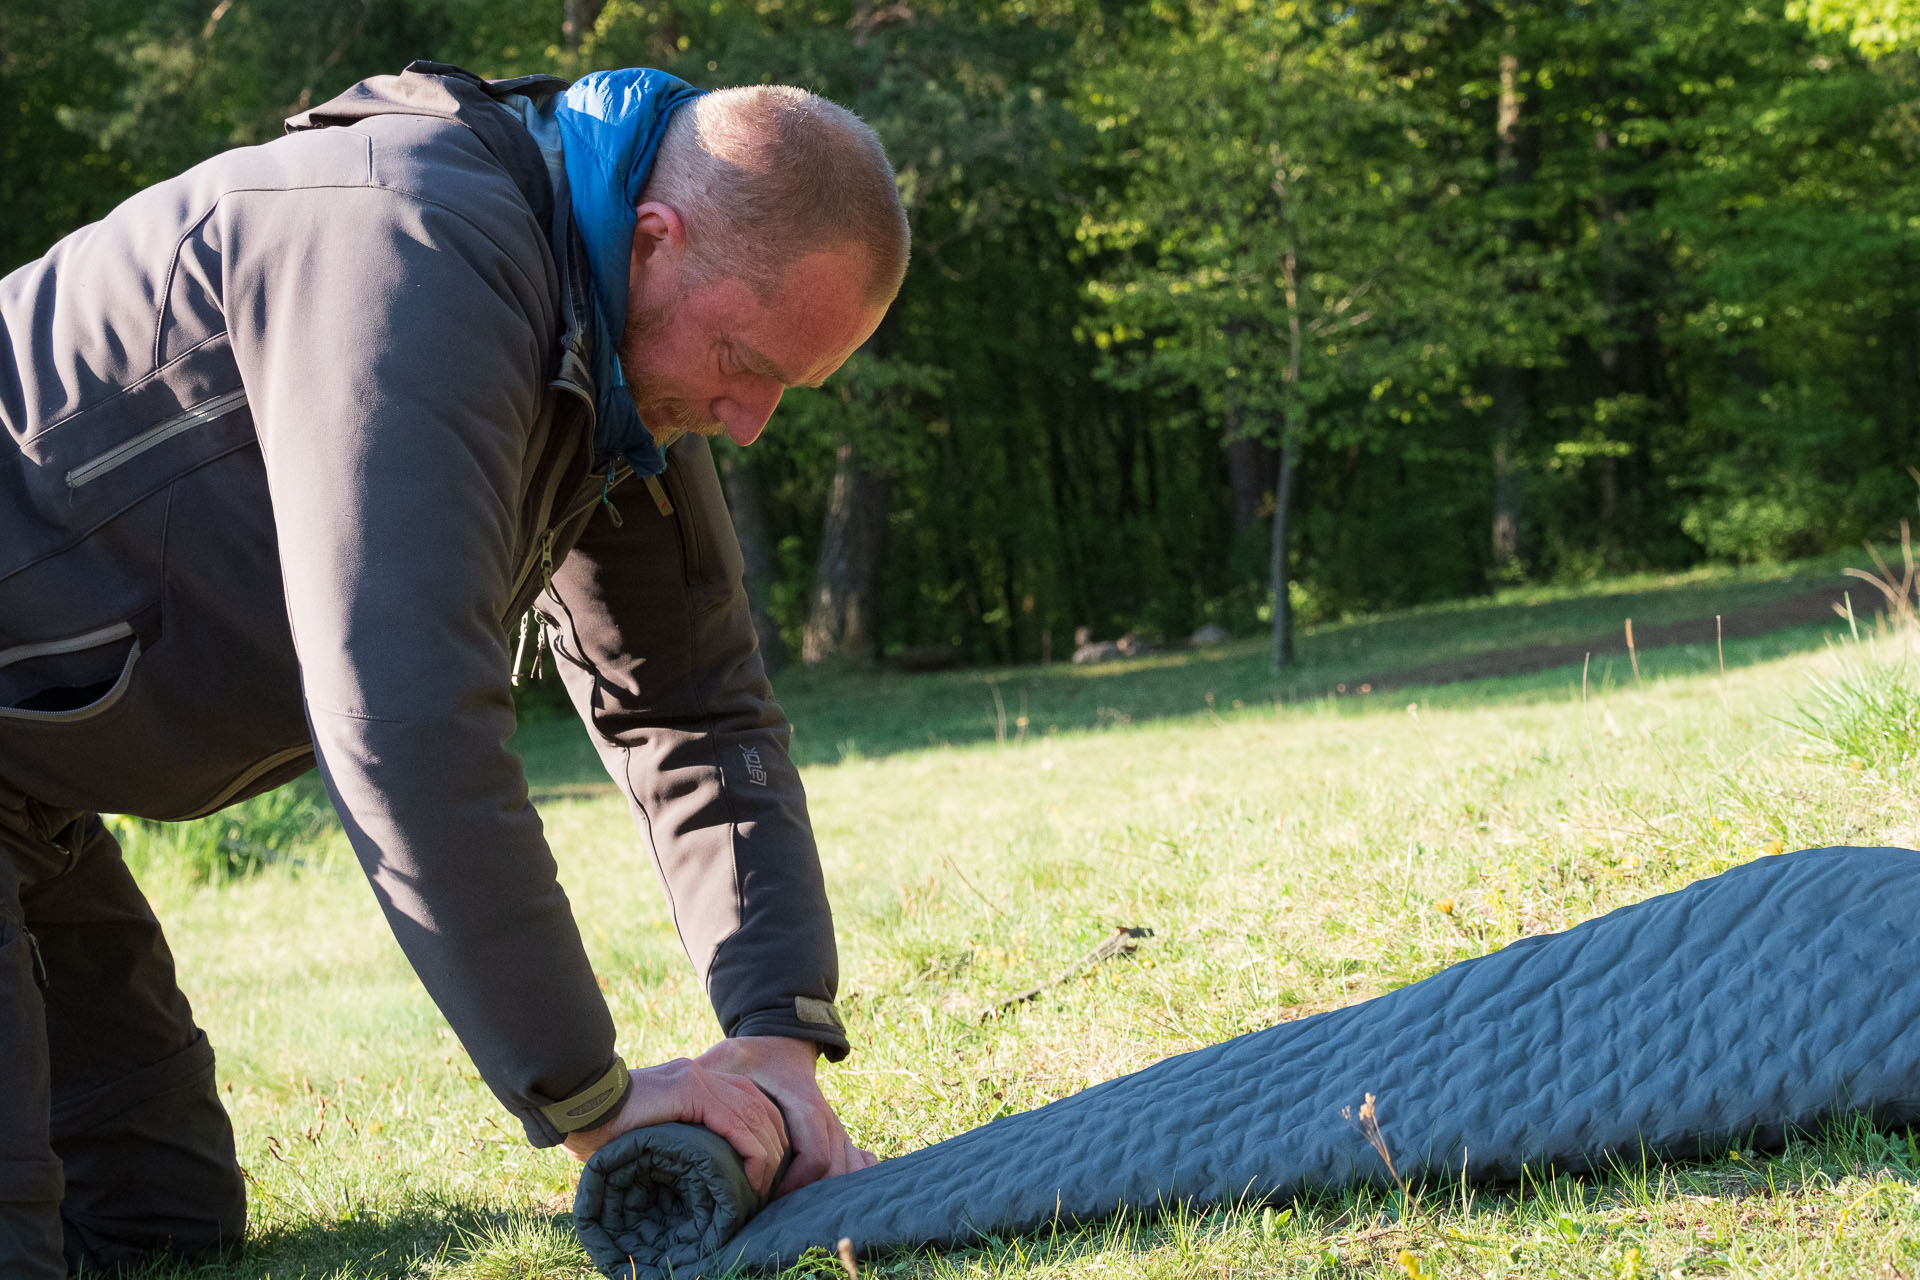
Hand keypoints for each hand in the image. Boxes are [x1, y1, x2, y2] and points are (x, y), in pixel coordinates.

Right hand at [560, 1057, 788, 1197]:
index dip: (765, 1132)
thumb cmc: (602, 1123)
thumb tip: (694, 1167)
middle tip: (775, 1179)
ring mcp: (697, 1078)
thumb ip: (677, 1135)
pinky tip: (754, 1175)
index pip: (748, 1100)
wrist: (575, 1101)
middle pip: (758, 1105)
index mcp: (694, 1079)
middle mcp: (701, 1074)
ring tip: (766, 1185)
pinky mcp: (690, 1091)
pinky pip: (736, 1124)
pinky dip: (752, 1152)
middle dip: (775, 1143)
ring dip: (768, 1152)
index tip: (767, 1166)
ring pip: (754, 1114)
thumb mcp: (652, 1129)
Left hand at [693, 1035, 876, 1196]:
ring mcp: (834, 1125)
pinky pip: (855, 1161)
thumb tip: (682, 1100)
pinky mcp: (834, 1133)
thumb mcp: (725, 1059)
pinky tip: (827, 1197)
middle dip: (808, 1197)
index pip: (815, 1157)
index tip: (764, 1195)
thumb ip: (707, 1078)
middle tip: (773, 1210)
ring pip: (849, 1170)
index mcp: (804, 1103)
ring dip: (825, 1194)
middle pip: (836, 1172)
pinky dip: (847, 1179)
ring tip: (791, 1210)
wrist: (780, 1038)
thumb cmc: (750, 1054)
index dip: (794, 1184)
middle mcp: (826, 1117)